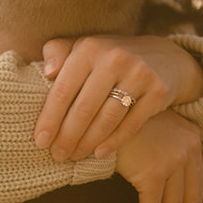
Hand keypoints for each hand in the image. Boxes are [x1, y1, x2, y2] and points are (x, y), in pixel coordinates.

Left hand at [34, 34, 202, 161]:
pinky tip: (99, 152)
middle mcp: (114, 58)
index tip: (40, 141)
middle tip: (58, 155)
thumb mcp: (82, 47)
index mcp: (89, 48)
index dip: (50, 118)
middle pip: (84, 108)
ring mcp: (139, 74)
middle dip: (67, 137)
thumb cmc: (108, 57)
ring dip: (87, 143)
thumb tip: (47, 72)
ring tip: (75, 155)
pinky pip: (130, 124)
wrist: (162, 57)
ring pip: (106, 119)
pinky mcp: (158, 91)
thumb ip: (57, 52)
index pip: (63, 89)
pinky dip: (113, 142)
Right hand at [112, 112, 202, 202]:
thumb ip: (166, 148)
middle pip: (191, 194)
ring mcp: (172, 160)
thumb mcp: (154, 129)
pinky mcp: (153, 172)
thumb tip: (169, 179)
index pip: (198, 178)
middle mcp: (187, 148)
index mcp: (192, 137)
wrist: (102, 111)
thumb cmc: (123, 121)